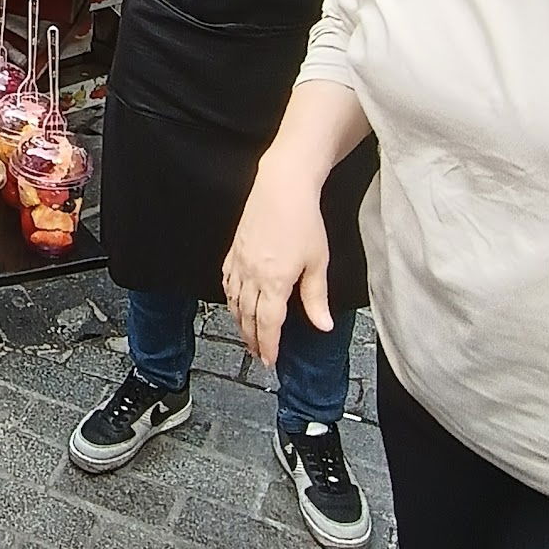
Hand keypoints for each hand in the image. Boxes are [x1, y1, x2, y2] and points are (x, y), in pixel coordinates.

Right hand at [222, 151, 331, 365]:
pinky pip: (226, 281)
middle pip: (247, 317)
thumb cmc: (303, 220)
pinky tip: (234, 302)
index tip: (269, 360)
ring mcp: (239, 262)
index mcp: (274, 281)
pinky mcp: (234, 250)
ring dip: (239, 322)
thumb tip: (322, 325)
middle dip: (252, 339)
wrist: (282, 187)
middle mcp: (252, 275)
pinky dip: (229, 297)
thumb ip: (316, 297)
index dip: (268, 345)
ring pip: (234, 301)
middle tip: (258, 355)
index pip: (268, 323)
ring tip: (247, 335)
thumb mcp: (318, 262)